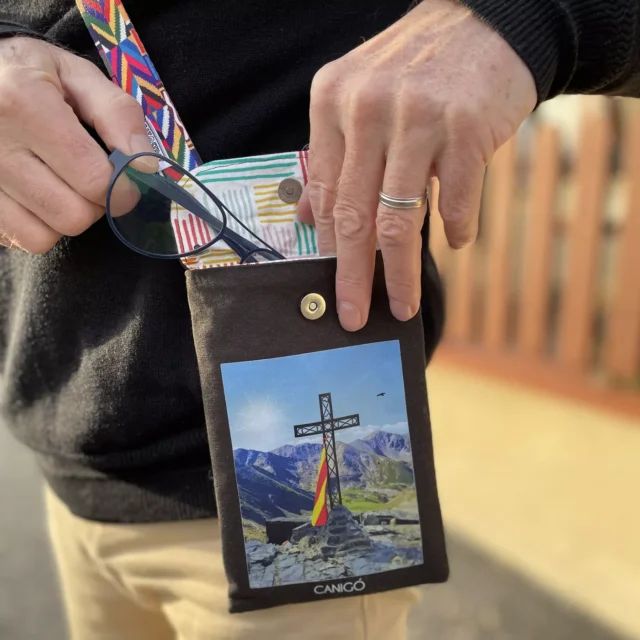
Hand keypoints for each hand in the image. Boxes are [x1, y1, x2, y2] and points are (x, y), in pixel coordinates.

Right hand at [0, 37, 152, 252]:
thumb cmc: (28, 72)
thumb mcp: (76, 75)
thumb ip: (118, 114)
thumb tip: (145, 167)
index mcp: (24, 104)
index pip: (94, 180)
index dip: (122, 190)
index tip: (125, 181)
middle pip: (72, 216)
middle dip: (95, 205)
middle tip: (91, 181)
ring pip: (45, 236)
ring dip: (66, 218)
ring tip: (61, 185)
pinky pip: (21, 239)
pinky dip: (38, 227)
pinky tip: (38, 197)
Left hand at [297, 0, 536, 330]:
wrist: (485, 22)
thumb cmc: (416, 73)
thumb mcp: (358, 102)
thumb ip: (332, 158)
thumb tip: (306, 216)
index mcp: (332, 103)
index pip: (326, 195)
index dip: (328, 249)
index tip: (331, 287)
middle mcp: (368, 108)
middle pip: (354, 215)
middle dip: (352, 277)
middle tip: (353, 316)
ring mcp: (417, 117)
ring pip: (399, 219)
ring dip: (402, 272)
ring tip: (403, 304)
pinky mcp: (465, 127)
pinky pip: (455, 199)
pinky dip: (456, 229)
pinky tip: (456, 239)